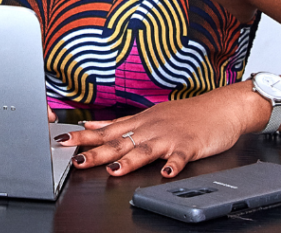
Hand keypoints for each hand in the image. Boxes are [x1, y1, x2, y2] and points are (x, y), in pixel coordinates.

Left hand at [53, 86, 252, 177]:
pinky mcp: (189, 145)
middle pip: (119, 141)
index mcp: (139, 122)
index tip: (62, 140)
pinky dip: (173, 165)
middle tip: (77, 160)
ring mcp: (169, 136)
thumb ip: (121, 124)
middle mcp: (149, 128)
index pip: (105, 130)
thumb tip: (92, 127)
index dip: (83, 136)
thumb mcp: (148, 114)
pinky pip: (180, 156)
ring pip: (145, 149)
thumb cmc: (184, 114)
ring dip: (130, 160)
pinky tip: (167, 174)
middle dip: (97, 152)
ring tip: (115, 171)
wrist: (218, 107)